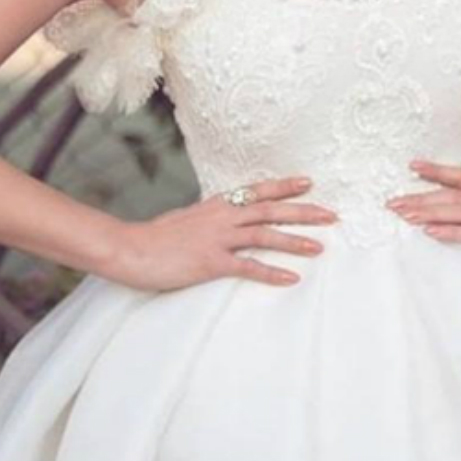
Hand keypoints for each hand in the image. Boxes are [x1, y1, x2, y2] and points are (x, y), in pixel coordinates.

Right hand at [104, 175, 338, 291]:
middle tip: (331, 214)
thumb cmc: (155, 237)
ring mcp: (217, 239)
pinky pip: (247, 267)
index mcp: (216, 205)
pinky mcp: (210, 262)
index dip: (284, 186)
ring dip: (294, 241)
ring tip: (320, 246)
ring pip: (264, 235)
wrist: (129, 249)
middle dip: (303, 212)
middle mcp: (221, 217)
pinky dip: (271, 272)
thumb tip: (223, 218)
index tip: (309, 182)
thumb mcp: (186, 220)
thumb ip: (209, 219)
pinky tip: (291, 278)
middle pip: (270, 210)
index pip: (257, 191)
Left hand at [388, 159, 460, 283]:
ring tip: (405, 215)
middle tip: (393, 202)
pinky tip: (430, 233)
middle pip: (452, 195)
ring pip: (459, 211)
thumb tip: (438, 212)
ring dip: (429, 212)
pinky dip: (450, 232)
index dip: (437, 171)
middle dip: (420, 197)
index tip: (412, 166)